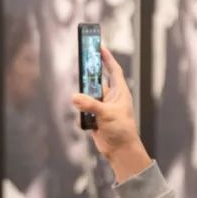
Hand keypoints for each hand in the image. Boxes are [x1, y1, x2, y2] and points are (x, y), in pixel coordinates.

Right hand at [71, 46, 151, 182]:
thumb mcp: (107, 115)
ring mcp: (103, 108)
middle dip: (89, 76)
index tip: (99, 46)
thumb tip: (74, 97)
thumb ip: (90, 105)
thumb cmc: (122, 131)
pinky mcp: (95, 118)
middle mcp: (111, 98)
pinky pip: (84, 110)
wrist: (120, 151)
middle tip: (80, 67)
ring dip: (83, 99)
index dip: (107, 58)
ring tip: (83, 104)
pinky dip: (82, 114)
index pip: (113, 70)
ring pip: (88, 96)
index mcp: (120, 92)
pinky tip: (87, 122)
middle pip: (97, 81)